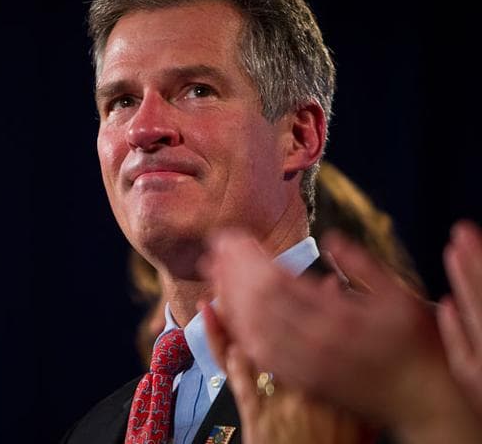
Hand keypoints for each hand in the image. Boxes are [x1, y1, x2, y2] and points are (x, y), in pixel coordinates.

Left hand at [200, 228, 481, 443]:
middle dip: (231, 270)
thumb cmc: (414, 344)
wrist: (422, 399)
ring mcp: (305, 365)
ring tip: (213, 271)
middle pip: (257, 302)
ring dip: (228, 297)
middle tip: (214, 246)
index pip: (277, 281)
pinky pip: (259, 356)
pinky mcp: (302, 381)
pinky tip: (226, 312)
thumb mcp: (399, 296)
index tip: (232, 236)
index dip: (248, 257)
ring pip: (252, 330)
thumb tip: (330, 239)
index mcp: (338, 318)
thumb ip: (364, 266)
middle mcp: (316, 343)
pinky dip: (238, 331)